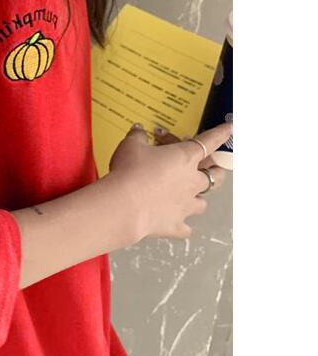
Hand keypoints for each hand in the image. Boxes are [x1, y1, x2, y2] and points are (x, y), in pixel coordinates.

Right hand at [108, 121, 231, 240]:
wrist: (124, 205)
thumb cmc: (130, 171)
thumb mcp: (131, 146)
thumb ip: (138, 136)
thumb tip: (138, 130)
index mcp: (185, 157)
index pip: (209, 141)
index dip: (221, 133)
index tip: (230, 128)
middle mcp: (192, 181)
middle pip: (216, 175)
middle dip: (215, 170)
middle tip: (207, 166)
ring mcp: (186, 205)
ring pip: (203, 202)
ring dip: (198, 197)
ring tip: (188, 195)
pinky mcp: (176, 224)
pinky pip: (185, 227)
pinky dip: (181, 224)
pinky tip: (174, 221)